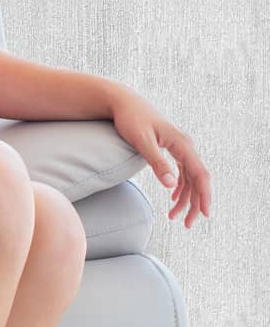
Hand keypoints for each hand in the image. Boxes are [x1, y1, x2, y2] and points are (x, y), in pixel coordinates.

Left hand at [106, 86, 210, 227]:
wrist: (122, 102)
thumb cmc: (130, 119)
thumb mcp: (141, 141)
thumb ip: (157, 162)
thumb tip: (171, 185)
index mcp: (182, 144)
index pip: (199, 175)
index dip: (204, 196)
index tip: (204, 215)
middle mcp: (185, 145)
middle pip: (197, 179)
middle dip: (195, 203)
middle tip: (187, 224)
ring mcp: (179, 146)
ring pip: (190, 177)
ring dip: (186, 197)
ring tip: (175, 216)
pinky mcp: (171, 147)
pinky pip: (182, 171)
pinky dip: (180, 186)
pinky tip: (173, 197)